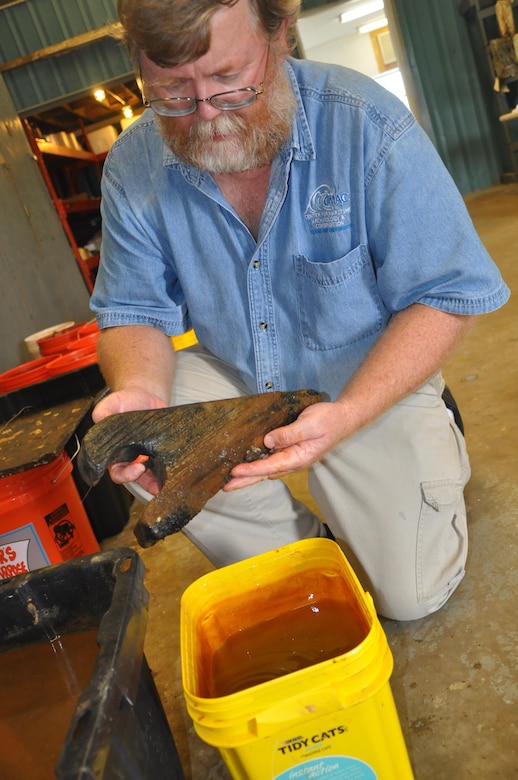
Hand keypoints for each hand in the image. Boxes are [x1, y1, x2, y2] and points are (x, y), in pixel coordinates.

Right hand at [91, 387, 167, 494]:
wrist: (145, 395)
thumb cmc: (125, 402)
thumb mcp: (110, 404)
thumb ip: (103, 412)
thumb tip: (99, 418)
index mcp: (113, 452)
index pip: (117, 471)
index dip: (125, 474)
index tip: (137, 468)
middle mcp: (129, 458)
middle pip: (134, 477)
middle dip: (142, 480)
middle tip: (149, 471)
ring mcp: (146, 456)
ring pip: (149, 476)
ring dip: (155, 482)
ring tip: (162, 483)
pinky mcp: (159, 452)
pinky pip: (162, 466)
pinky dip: (166, 473)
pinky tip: (171, 473)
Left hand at [223, 401, 347, 490]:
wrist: (343, 418)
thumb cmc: (329, 420)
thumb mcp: (310, 423)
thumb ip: (289, 433)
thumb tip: (268, 440)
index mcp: (298, 457)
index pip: (270, 466)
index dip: (251, 469)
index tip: (235, 471)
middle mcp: (293, 462)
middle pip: (265, 474)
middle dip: (245, 480)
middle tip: (225, 487)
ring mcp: (292, 458)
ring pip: (266, 470)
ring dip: (249, 476)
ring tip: (231, 480)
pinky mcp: (290, 451)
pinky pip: (271, 461)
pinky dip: (257, 466)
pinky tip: (247, 466)